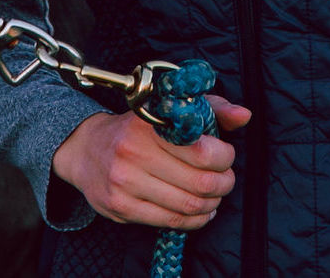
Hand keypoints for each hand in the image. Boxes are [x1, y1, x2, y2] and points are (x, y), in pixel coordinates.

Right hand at [51, 96, 250, 229]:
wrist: (86, 149)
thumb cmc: (136, 128)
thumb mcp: (170, 107)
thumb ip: (210, 107)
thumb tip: (243, 115)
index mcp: (148, 123)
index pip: (203, 151)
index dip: (224, 157)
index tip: (225, 154)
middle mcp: (133, 152)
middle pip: (199, 183)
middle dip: (223, 184)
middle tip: (225, 178)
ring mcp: (125, 182)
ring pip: (188, 206)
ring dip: (211, 204)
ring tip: (214, 195)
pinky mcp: (121, 206)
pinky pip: (171, 222)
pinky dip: (195, 220)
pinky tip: (199, 210)